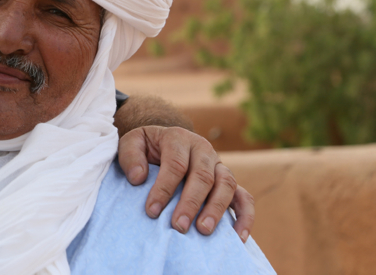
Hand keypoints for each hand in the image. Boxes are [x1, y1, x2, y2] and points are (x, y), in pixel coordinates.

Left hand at [117, 125, 253, 241]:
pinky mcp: (230, 182)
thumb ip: (130, 156)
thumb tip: (138, 178)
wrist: (161, 144)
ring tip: (202, 231)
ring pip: (226, 185)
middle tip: (177, 226)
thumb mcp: (132, 144)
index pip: (176, 164)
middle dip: (190, 203)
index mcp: (178, 138)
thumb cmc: (145, 148)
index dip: (164, 188)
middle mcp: (203, 149)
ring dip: (216, 209)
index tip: (152, 211)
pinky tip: (238, 237)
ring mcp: (219, 165)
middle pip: (202, 176)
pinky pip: (244, 197)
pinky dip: (245, 216)